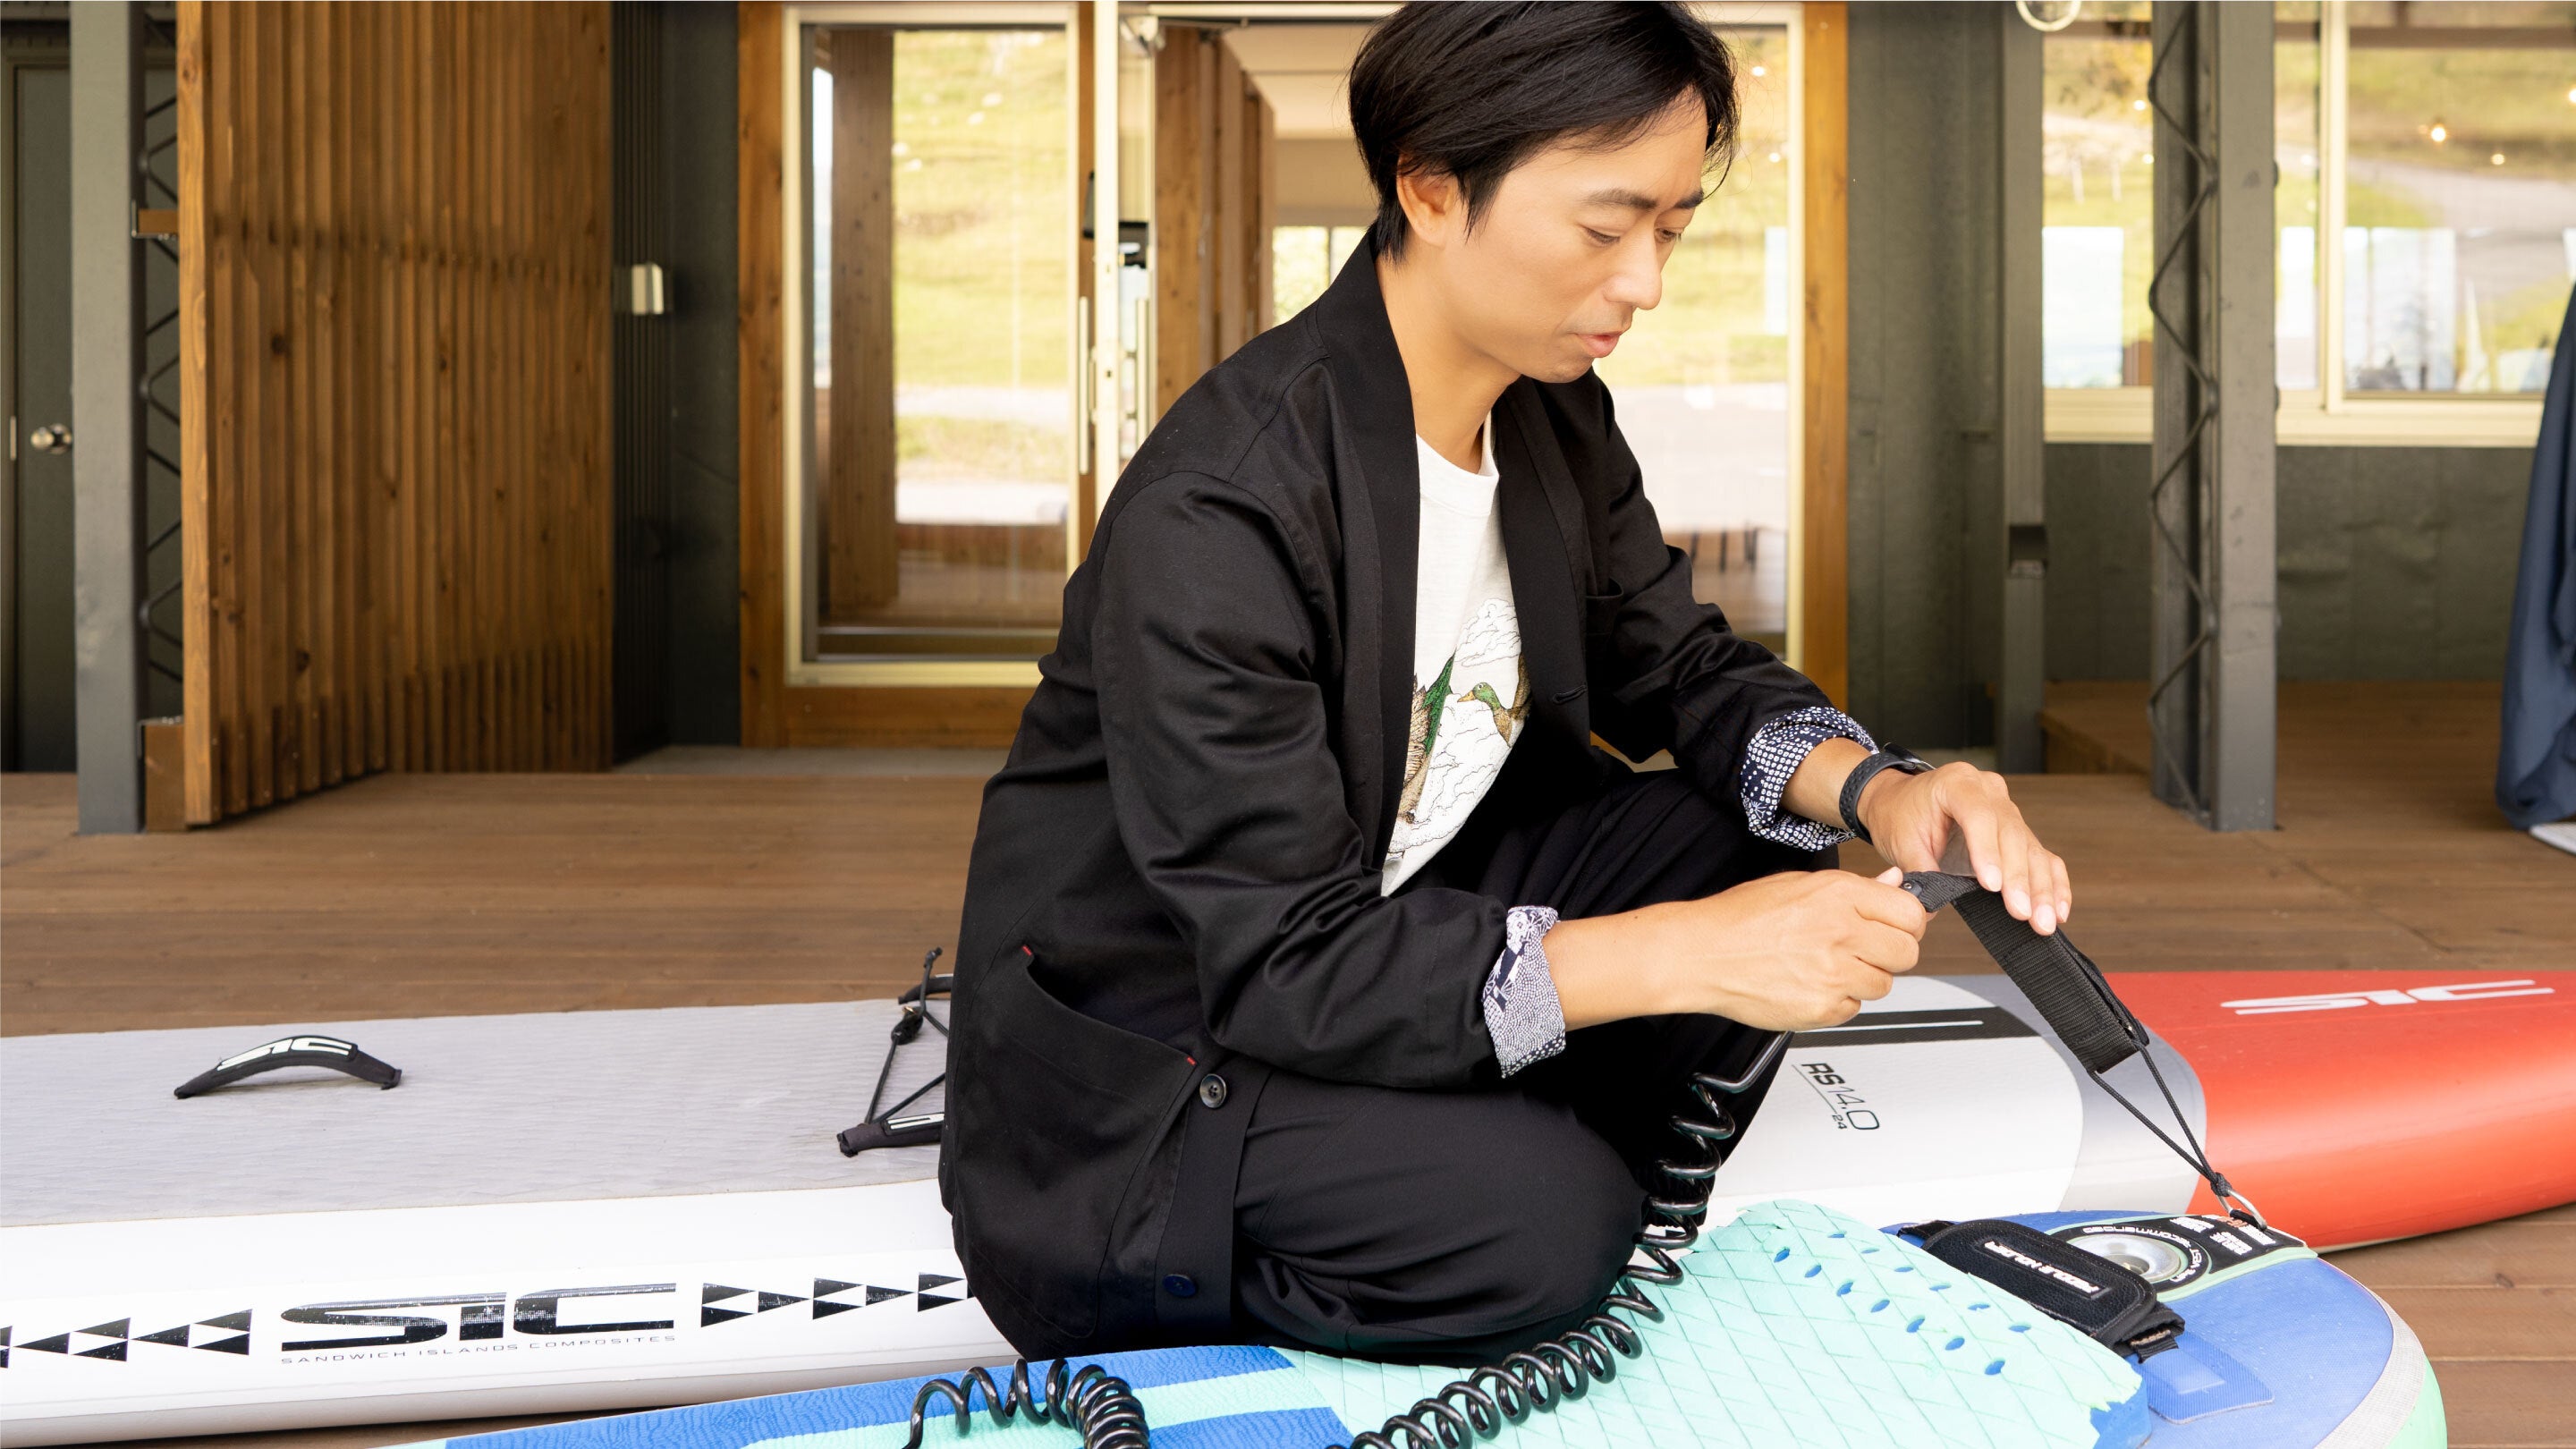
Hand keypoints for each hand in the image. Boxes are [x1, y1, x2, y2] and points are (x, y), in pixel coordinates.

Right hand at [1548, 869, 1928, 1033]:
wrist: (1700, 954)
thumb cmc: (1740, 918)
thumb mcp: (1799, 885)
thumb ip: (1854, 888)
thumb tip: (1894, 882)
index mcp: (1839, 894)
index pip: (1911, 912)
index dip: (1905, 922)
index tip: (1895, 927)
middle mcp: (1841, 932)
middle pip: (1907, 952)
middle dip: (1889, 953)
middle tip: (1861, 950)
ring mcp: (1834, 973)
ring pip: (1883, 984)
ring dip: (1862, 979)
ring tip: (1825, 966)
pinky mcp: (1823, 1008)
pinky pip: (1854, 1008)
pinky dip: (1837, 1001)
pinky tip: (1810, 984)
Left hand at [1859, 763, 2072, 933]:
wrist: (1900, 801)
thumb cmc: (1899, 816)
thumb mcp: (1901, 840)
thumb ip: (1919, 870)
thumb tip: (1929, 908)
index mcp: (1957, 783)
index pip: (1979, 816)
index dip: (1988, 851)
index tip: (1992, 886)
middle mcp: (1989, 791)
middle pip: (2012, 833)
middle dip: (2019, 879)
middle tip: (2023, 913)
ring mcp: (2007, 809)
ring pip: (2032, 848)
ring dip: (2041, 889)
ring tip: (2044, 921)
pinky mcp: (2017, 830)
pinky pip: (2040, 855)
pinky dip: (2052, 883)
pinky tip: (2058, 909)